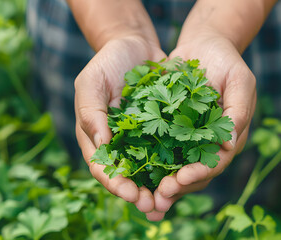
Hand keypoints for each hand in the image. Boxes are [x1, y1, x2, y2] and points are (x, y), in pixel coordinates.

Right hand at [75, 36, 165, 214]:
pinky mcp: (161, 128)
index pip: (102, 167)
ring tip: (174, 197)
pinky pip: (169, 148)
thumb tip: (103, 146)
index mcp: (96, 136)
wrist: (134, 44)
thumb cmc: (106, 62)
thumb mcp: (90, 83)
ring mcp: (140, 137)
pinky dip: (177, 162)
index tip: (132, 194)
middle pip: (127, 175)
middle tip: (155, 206)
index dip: (116, 184)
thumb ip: (91, 113)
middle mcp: (118, 142)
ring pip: (150, 167)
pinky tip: (190, 171)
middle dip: (140, 193)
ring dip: (159, 185)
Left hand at [146, 29, 255, 220]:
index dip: (199, 173)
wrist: (203, 45)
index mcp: (227, 137)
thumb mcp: (240, 80)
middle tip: (157, 198)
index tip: (181, 179)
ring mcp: (186, 138)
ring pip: (173, 168)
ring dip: (159, 184)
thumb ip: (239, 111)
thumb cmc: (226, 60)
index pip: (215, 162)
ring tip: (143, 199)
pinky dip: (146, 163)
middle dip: (176, 187)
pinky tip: (130, 173)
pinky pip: (156, 149)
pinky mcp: (168, 129)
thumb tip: (230, 144)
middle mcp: (206, 143)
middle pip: (192, 173)